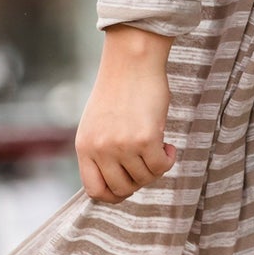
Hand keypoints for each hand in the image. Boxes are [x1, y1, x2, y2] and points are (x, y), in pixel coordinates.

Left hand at [75, 26, 177, 202]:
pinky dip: (169, 160)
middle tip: (147, 163)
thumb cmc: (120, 89)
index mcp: (84, 146)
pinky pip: (161, 166)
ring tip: (159, 148)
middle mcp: (100, 149)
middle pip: (121, 189)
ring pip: (144, 178)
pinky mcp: (145, 139)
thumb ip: (102, 150)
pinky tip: (169, 146)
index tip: (129, 184)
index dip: (114, 193)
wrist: (132, 61)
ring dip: (156, 168)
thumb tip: (120, 180)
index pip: (94, 190)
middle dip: (139, 182)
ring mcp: (121, 145)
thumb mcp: (98, 123)